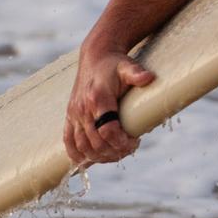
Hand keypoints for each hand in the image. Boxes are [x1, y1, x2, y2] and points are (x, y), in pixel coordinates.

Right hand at [64, 49, 155, 164]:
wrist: (96, 57)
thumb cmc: (115, 64)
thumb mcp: (128, 66)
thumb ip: (137, 73)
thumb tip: (149, 77)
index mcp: (98, 99)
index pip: (108, 131)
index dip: (122, 142)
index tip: (135, 142)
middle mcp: (82, 109)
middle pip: (96, 143)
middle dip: (114, 152)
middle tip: (129, 149)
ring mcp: (74, 114)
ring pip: (82, 146)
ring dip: (99, 157)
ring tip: (116, 154)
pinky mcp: (69, 116)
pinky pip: (68, 141)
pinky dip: (77, 155)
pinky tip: (90, 160)